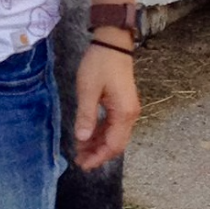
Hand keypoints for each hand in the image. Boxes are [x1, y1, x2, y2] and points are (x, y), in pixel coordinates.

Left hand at [73, 40, 140, 169]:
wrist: (112, 43)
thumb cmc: (99, 64)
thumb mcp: (88, 89)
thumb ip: (86, 115)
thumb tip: (82, 138)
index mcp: (124, 113)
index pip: (113, 145)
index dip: (98, 157)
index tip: (83, 165)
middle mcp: (130, 115)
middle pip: (116, 143)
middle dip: (98, 154)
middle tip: (79, 160)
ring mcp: (127, 110)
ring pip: (114, 135)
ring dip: (98, 144)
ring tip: (80, 150)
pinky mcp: (122, 104)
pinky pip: (113, 125)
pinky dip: (100, 133)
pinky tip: (87, 136)